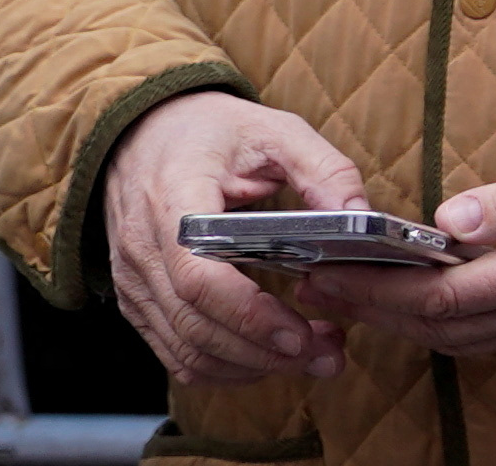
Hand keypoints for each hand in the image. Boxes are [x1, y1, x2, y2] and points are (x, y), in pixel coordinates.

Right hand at [105, 89, 372, 385]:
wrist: (143, 136)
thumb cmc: (212, 131)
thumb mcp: (274, 129)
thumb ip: (323, 169)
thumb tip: (361, 215)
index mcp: (173, 201)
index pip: (199, 278)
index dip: (250, 315)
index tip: (300, 334)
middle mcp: (144, 250)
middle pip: (197, 325)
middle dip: (266, 353)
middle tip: (328, 357)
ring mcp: (134, 282)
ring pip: (185, 350)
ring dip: (251, 366)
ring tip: (312, 356)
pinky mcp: (138, 302)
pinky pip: (175, 351)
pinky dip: (223, 366)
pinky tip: (270, 357)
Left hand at [286, 131, 495, 356]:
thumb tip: (446, 219)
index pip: (440, 295)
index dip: (375, 291)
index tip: (327, 272)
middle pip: (441, 326)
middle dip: (372, 310)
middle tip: (315, 287)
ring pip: (463, 337)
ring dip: (403, 321)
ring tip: (356, 296)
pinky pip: (494, 332)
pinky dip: (447, 322)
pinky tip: (428, 301)